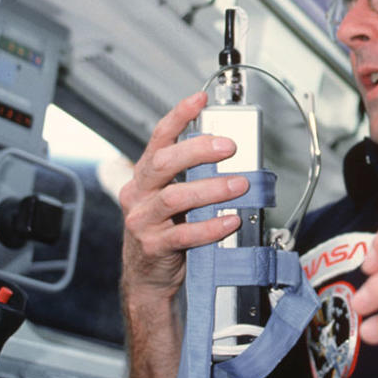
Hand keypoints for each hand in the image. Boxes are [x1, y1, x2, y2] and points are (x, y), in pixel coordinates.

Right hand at [118, 91, 247, 300]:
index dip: (178, 117)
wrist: (147, 278)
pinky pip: (184, 234)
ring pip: (175, 197)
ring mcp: (143, 220)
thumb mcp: (174, 198)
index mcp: (145, 176)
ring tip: (239, 186)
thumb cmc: (166, 231)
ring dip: (211, 188)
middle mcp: (139, 194)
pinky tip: (230, 220)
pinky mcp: (154, 246)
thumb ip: (194, 177)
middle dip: (197, 150)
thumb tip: (233, 158)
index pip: (158, 139)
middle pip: (163, 163)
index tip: (198, 99)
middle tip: (229, 147)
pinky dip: (211, 226)